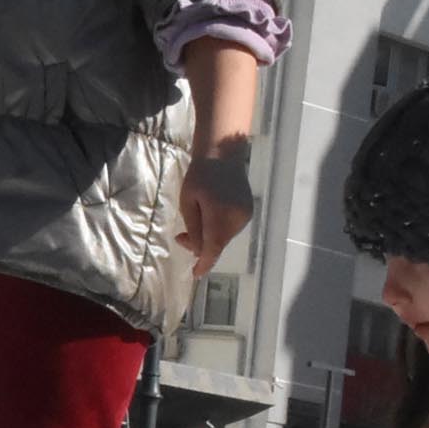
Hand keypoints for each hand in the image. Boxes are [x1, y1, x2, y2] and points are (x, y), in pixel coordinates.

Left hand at [175, 146, 254, 276]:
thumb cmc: (200, 175)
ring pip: (224, 237)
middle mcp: (237, 219)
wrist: (223, 153)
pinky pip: (230, 228)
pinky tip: (211, 214)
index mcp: (220, 216)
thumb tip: (198, 251)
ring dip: (210, 236)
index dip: (204, 263)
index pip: (213, 248)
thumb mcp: (188, 201)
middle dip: (200, 246)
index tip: (196, 274)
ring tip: (197, 219)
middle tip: (181, 236)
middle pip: (218, 244)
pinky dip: (219, 228)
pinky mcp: (248, 212)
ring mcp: (245, 216)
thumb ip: (194, 228)